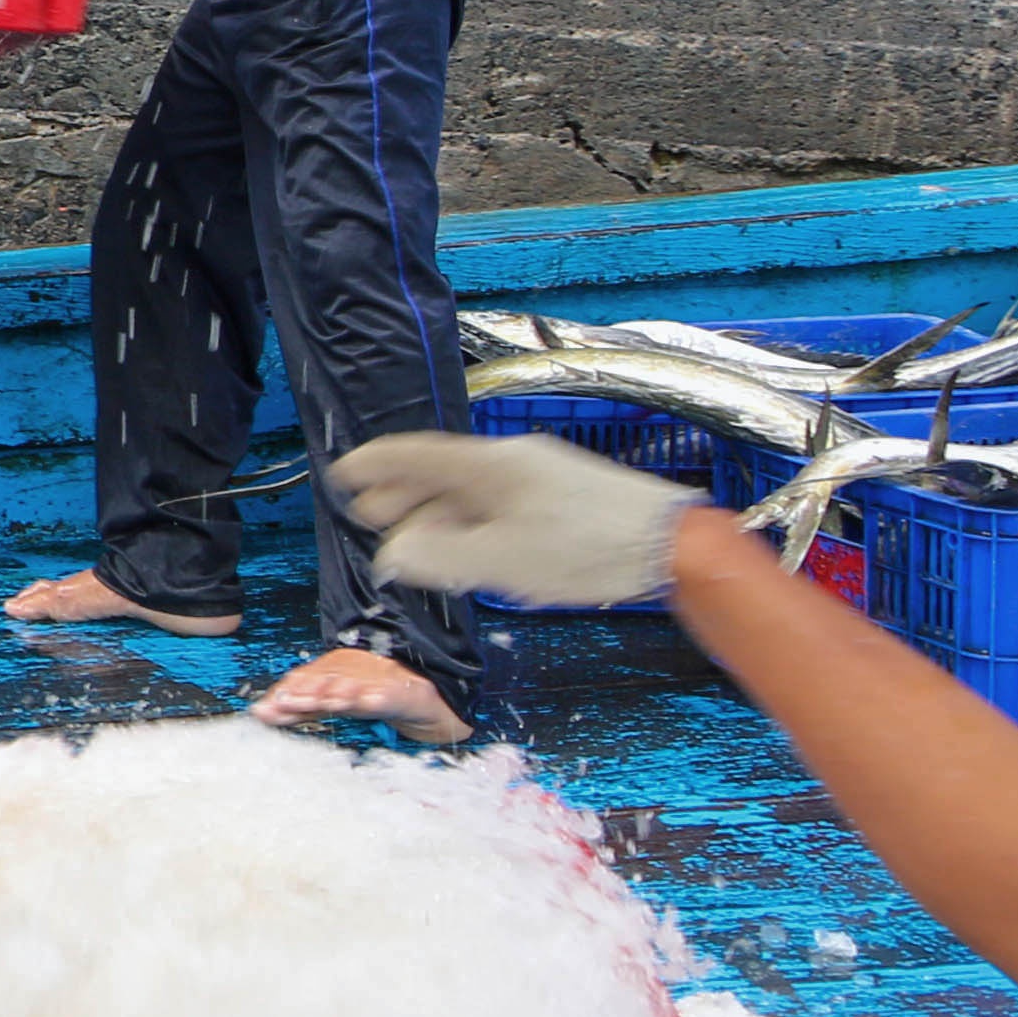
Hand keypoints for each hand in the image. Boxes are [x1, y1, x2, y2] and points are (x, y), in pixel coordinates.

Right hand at [330, 430, 698, 608]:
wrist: (672, 545)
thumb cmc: (590, 548)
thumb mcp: (500, 561)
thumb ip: (439, 557)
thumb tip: (393, 556)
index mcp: (490, 465)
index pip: (415, 455)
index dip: (375, 465)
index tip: (345, 473)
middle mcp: (512, 460)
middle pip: (441, 470)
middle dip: (400, 492)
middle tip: (369, 512)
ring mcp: (540, 475)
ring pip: (470, 488)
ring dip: (434, 510)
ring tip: (413, 535)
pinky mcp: (563, 495)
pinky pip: (497, 499)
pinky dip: (468, 518)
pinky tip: (470, 543)